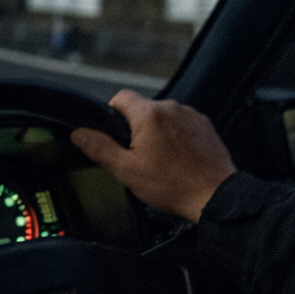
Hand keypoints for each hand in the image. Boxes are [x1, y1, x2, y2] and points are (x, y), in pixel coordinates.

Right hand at [70, 90, 235, 222]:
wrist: (214, 195)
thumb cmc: (174, 185)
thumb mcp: (126, 170)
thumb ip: (100, 148)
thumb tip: (80, 134)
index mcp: (149, 114)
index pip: (120, 97)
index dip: (112, 114)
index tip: (115, 133)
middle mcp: (171, 108)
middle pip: (142, 109)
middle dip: (136, 129)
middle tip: (138, 157)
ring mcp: (190, 115)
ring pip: (163, 117)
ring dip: (157, 133)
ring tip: (161, 162)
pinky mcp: (204, 125)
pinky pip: (181, 125)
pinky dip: (176, 137)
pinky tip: (178, 159)